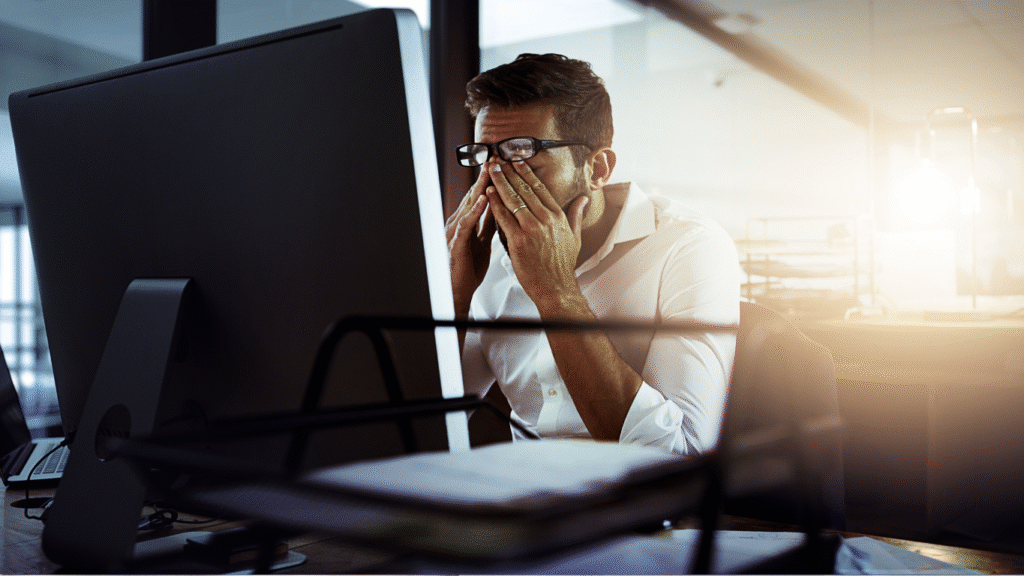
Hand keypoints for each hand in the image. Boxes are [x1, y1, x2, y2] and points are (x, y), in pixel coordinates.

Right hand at [445, 167, 496, 315]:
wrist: (457, 291)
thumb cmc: (468, 268)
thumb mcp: (483, 242)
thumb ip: (489, 225)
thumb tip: (501, 208)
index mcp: (468, 222)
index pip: (481, 195)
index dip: (491, 179)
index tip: (503, 162)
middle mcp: (460, 222)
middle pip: (474, 194)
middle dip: (486, 175)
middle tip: (496, 156)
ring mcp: (456, 231)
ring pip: (470, 204)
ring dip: (480, 187)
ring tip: (490, 170)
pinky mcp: (456, 243)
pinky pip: (467, 224)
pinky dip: (476, 210)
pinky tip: (485, 199)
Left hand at [485, 159, 588, 314]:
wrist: (556, 287)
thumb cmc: (562, 266)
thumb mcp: (575, 237)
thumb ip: (576, 215)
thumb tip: (583, 199)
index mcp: (558, 217)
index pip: (540, 188)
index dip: (527, 173)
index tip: (517, 161)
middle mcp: (546, 219)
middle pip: (524, 189)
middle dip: (510, 172)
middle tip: (499, 159)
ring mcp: (532, 229)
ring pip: (513, 200)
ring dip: (500, 183)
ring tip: (491, 170)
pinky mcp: (519, 240)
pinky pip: (504, 217)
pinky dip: (495, 204)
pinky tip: (489, 193)